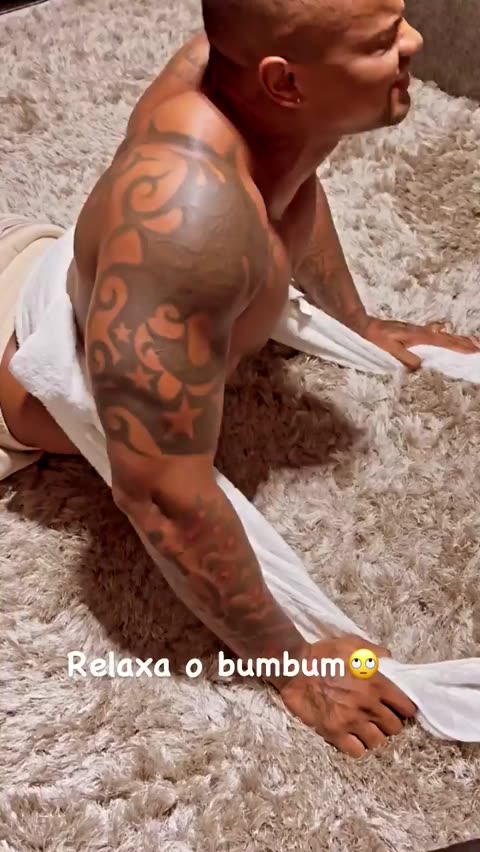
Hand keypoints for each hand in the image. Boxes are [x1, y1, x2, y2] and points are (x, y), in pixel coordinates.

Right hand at [278, 634, 415, 757]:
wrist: (295, 668)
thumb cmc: (323, 654)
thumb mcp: (352, 644)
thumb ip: (375, 652)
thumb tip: (390, 659)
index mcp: (376, 683)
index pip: (406, 707)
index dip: (404, 708)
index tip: (399, 708)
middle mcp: (368, 705)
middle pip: (394, 727)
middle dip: (390, 722)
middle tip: (381, 718)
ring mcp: (351, 721)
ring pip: (378, 742)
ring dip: (375, 735)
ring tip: (367, 729)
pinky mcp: (335, 733)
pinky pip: (357, 751)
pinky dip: (358, 746)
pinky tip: (353, 737)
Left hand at [361, 317, 479, 371]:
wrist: (362, 325)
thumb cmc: (374, 339)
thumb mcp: (389, 351)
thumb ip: (406, 358)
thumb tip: (421, 366)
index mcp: (418, 337)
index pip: (444, 343)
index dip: (459, 347)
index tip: (475, 350)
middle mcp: (421, 332)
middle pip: (447, 337)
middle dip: (464, 342)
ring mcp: (417, 331)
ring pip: (442, 334)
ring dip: (457, 338)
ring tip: (472, 341)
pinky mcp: (412, 332)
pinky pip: (433, 332)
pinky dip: (443, 334)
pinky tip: (445, 330)